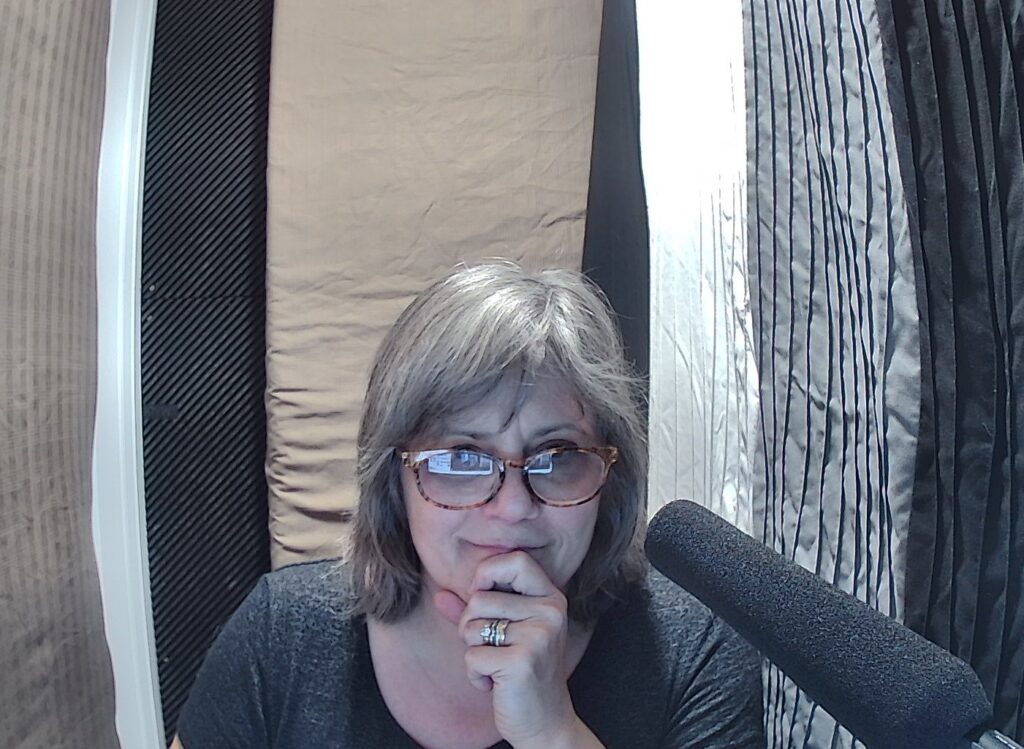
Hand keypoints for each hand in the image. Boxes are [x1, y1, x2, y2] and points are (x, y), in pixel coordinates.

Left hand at [433, 551, 589, 747]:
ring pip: (472, 626)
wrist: (544, 723)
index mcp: (550, 598)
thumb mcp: (502, 634)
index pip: (516, 560)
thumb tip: (439, 595)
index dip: (488, 574)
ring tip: (496, 665)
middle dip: (471, 626)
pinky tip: (495, 684)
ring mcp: (539, 636)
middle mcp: (550, 612)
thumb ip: (474, 611)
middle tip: (492, 648)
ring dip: (473, 651)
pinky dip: (475, 674)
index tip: (481, 597)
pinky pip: (472, 656)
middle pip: (480, 598)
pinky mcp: (523, 661)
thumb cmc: (521, 673)